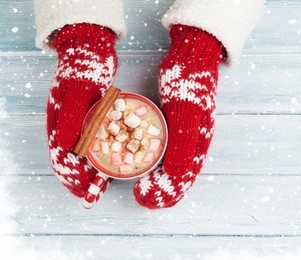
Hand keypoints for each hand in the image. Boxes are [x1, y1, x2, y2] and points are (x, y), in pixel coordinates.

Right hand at [46, 23, 117, 207]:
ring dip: (88, 171)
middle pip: (68, 160)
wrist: (91, 47)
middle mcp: (66, 125)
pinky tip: (109, 161)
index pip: (60, 158)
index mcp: (58, 121)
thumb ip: (72, 115)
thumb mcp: (80, 89)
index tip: (84, 192)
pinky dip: (98, 156)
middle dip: (80, 180)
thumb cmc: (85, 67)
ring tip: (101, 185)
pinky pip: (91, 143)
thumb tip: (64, 146)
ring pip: (79, 154)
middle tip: (93, 196)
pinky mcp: (90, 117)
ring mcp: (77, 121)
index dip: (71, 178)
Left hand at [133, 25, 223, 208]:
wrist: (191, 56)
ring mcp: (185, 135)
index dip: (164, 192)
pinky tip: (143, 164)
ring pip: (173, 168)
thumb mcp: (185, 109)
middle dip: (161, 192)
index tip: (142, 194)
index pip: (183, 177)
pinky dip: (155, 164)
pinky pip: (166, 153)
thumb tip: (176, 177)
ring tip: (142, 188)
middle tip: (140, 197)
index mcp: (198, 143)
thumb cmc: (189, 80)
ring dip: (159, 181)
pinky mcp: (175, 127)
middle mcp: (193, 143)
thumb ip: (183, 142)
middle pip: (179, 177)